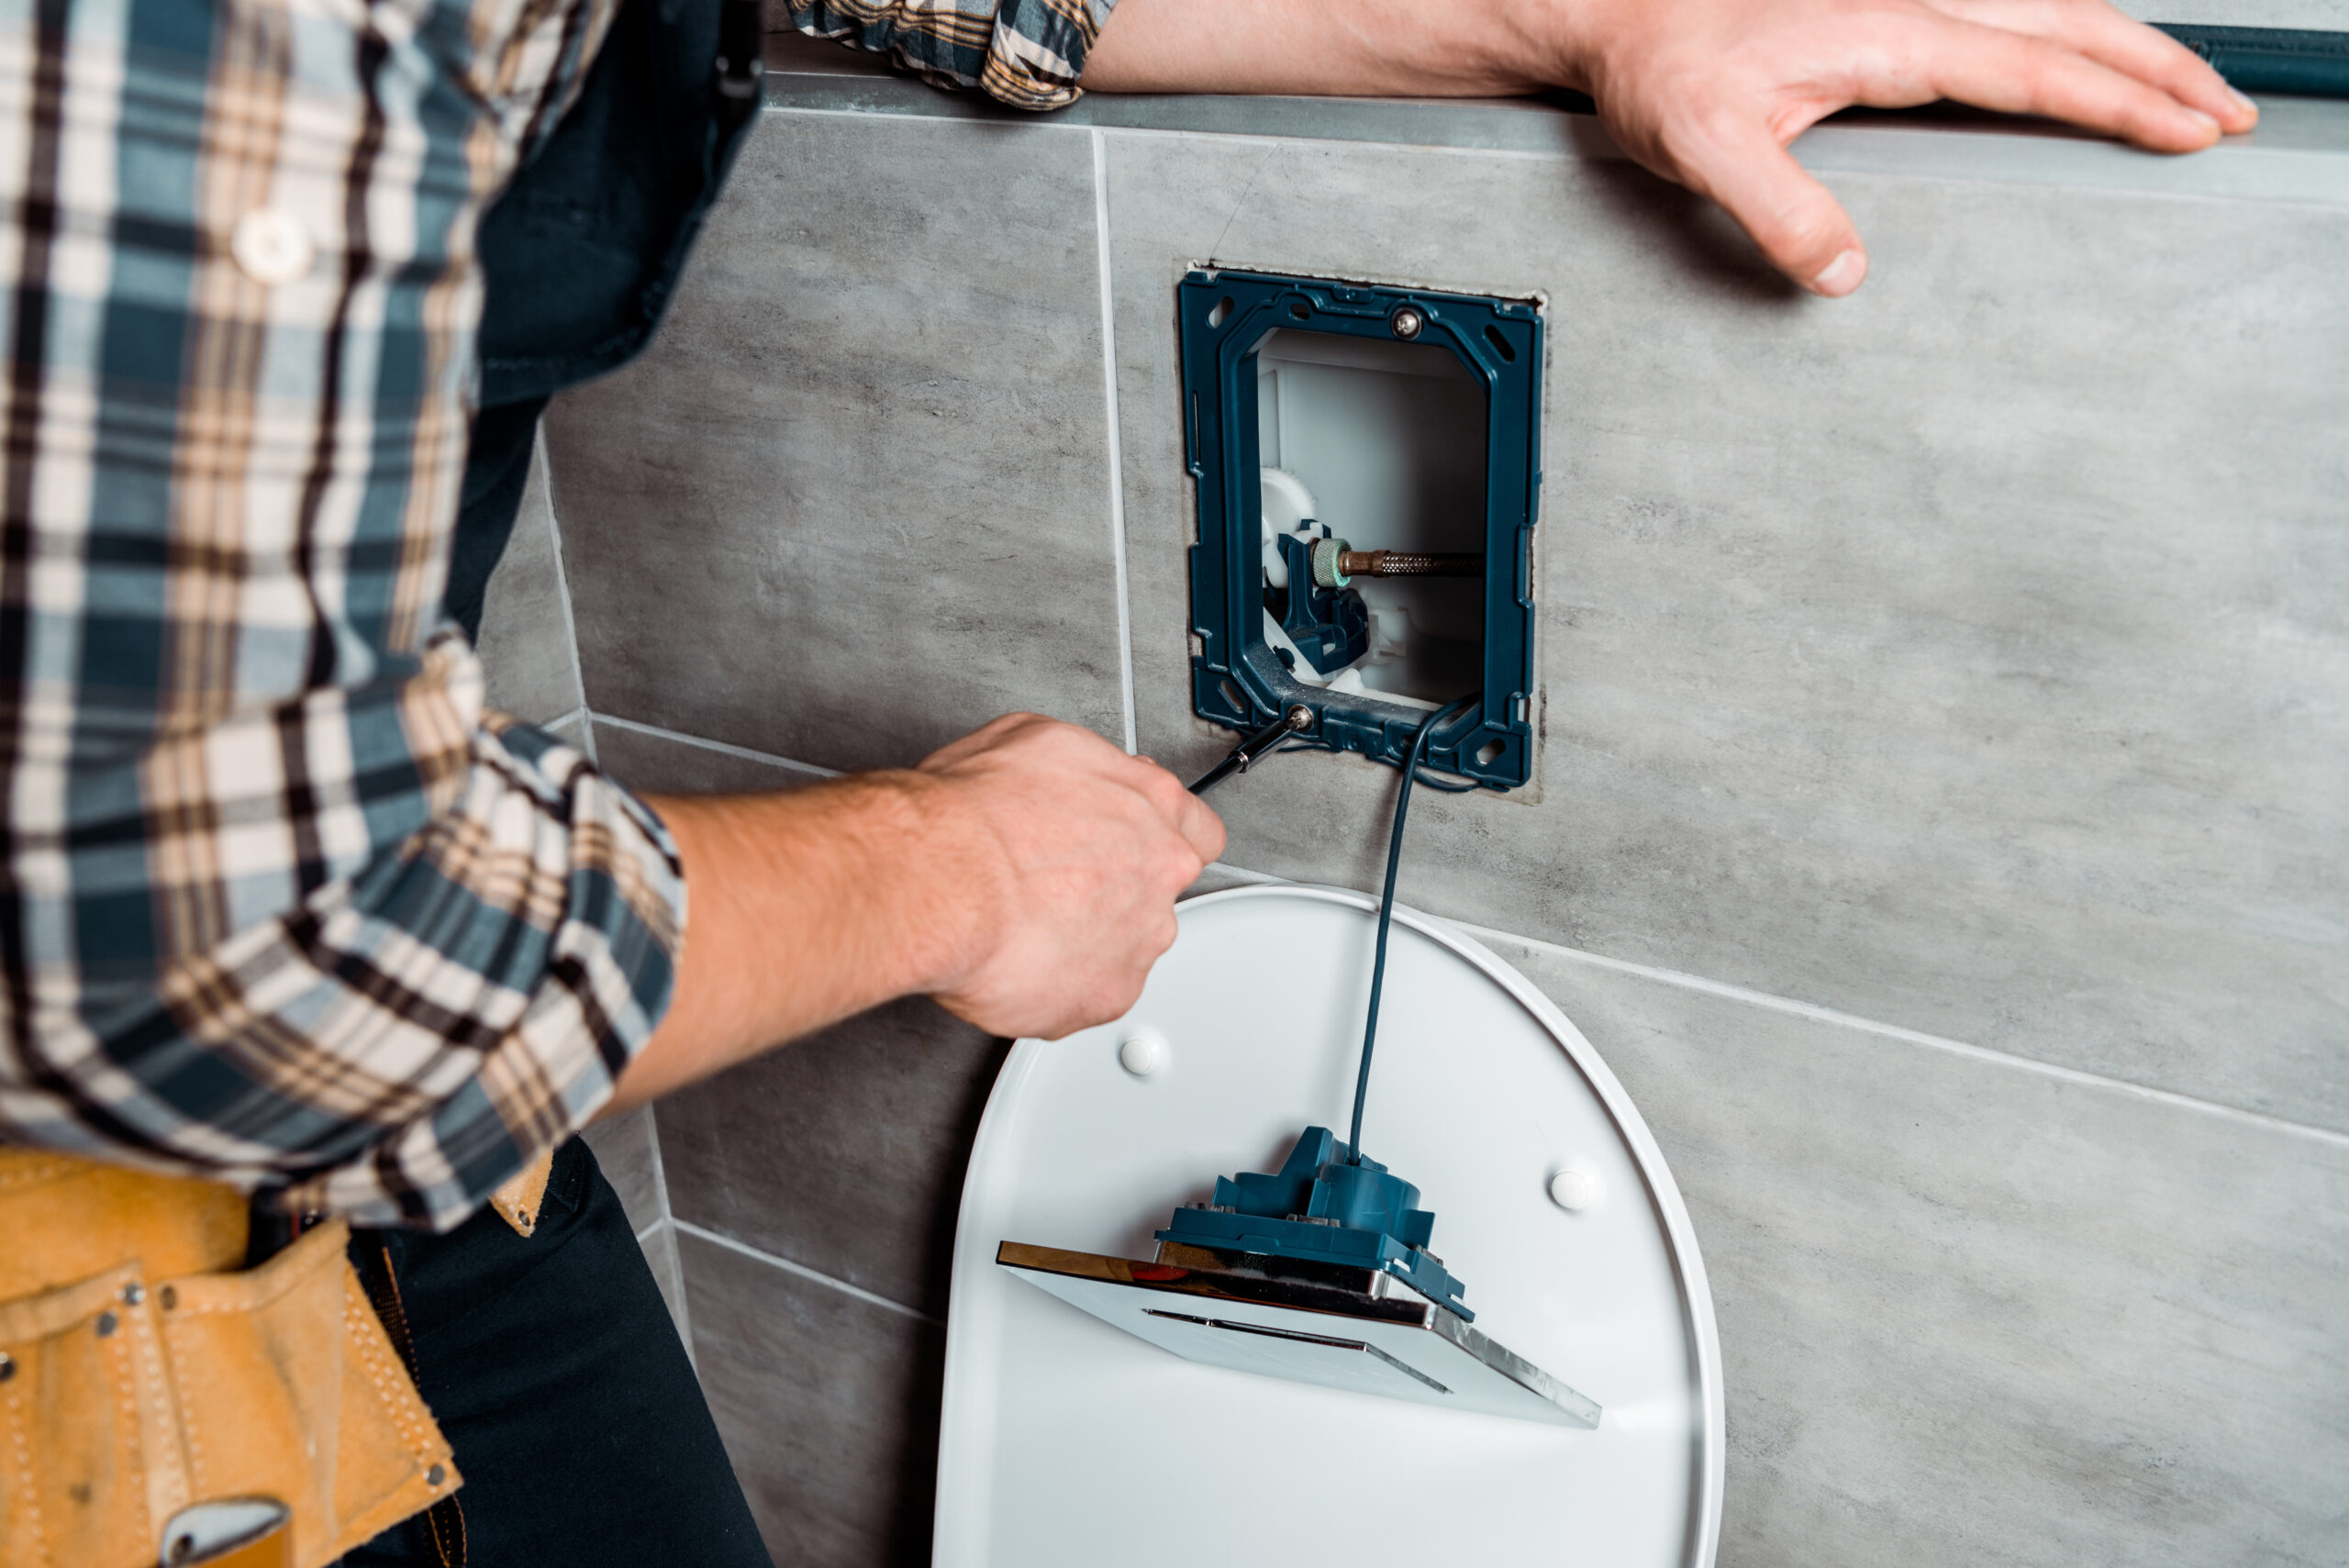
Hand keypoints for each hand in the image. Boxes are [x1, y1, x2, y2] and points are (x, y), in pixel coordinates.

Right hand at [912, 714, 1224, 1039]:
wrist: (941, 883)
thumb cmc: (972, 815)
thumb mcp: (1031, 740)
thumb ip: (1082, 770)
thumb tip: (1076, 781)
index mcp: (1151, 804)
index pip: (1198, 829)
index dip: (1160, 836)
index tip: (1134, 843)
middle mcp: (1159, 872)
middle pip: (1159, 889)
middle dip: (1116, 889)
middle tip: (1056, 885)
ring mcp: (1140, 939)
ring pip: (1127, 944)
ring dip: (1088, 939)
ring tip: (1026, 926)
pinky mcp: (1108, 996)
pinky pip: (1092, 994)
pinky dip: (1060, 984)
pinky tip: (1020, 960)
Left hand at [1544, 0, 2256, 292]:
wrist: (1612, 12)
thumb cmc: (1656, 70)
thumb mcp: (1701, 149)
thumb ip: (1774, 208)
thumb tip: (1843, 272)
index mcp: (1886, 32)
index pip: (2034, 70)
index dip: (2121, 101)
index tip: (2190, 131)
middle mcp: (1908, 0)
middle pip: (2067, 24)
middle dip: (2159, 66)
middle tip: (2230, 111)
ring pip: (2045, 5)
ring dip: (2122, 42)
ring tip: (2186, 83)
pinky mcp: (1879, 3)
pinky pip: (2003, 7)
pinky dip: (2064, 27)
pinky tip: (2079, 50)